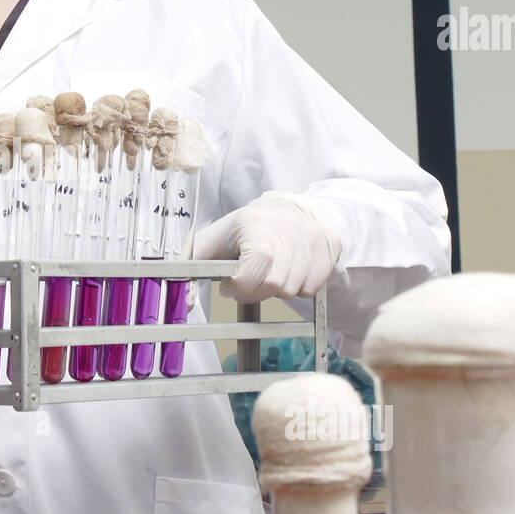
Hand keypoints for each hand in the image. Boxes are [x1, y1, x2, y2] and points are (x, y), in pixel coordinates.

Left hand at [187, 191, 341, 303]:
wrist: (279, 210)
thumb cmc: (239, 233)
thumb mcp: (210, 245)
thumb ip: (189, 271)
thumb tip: (184, 303)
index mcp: (255, 225)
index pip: (256, 266)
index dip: (241, 286)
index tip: (229, 286)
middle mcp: (288, 226)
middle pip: (276, 284)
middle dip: (257, 291)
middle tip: (248, 281)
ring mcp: (312, 234)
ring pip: (295, 289)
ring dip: (278, 289)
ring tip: (268, 273)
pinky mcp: (330, 243)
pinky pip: (314, 287)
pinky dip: (299, 286)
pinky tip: (288, 271)